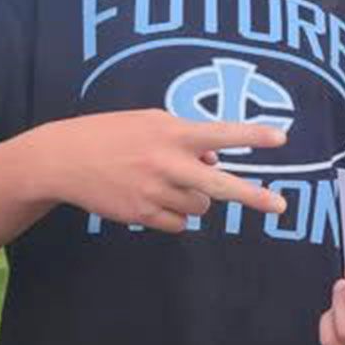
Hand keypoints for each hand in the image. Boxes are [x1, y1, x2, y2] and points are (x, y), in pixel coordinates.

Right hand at [39, 109, 287, 231]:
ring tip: (168, 183)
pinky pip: (179, 223)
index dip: (252, 135)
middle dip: (254, 196)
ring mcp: (154, 191)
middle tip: (281, 206)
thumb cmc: (113, 134)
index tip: (282, 138)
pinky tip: (153, 198)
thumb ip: (187, 138)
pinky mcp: (142, 214)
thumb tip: (214, 162)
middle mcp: (166, 162)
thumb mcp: (150, 122)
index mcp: (171, 132)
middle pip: (220, 185)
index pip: (221, 133)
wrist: (62, 159)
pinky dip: (175, 215)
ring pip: (200, 206)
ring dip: (196, 198)